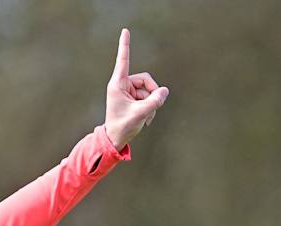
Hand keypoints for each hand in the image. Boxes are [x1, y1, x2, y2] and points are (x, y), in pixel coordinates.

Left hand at [104, 28, 169, 149]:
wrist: (116, 139)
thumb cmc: (122, 126)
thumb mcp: (141, 114)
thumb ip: (155, 102)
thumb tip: (165, 91)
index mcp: (118, 84)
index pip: (123, 60)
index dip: (125, 45)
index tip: (125, 30)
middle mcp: (122, 85)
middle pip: (145, 80)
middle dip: (152, 93)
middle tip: (153, 107)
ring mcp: (128, 92)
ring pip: (148, 90)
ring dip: (151, 103)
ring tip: (146, 116)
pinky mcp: (133, 98)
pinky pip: (148, 97)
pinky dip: (150, 107)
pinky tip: (146, 118)